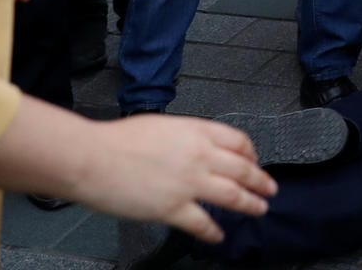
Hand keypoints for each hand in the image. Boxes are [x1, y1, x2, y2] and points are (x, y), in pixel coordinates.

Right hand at [74, 115, 276, 242]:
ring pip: (232, 196)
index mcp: (196, 132)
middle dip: (261, 181)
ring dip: (250, 204)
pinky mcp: (172, 208)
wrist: (91, 158)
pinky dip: (214, 231)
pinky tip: (218, 235)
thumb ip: (187, 137)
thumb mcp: (163, 126)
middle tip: (270, 188)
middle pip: (242, 169)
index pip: (238, 141)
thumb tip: (199, 146)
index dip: (252, 154)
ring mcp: (188, 183)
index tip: (255, 161)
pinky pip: (202, 223)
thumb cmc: (117, 141)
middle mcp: (199, 156)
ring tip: (259, 209)